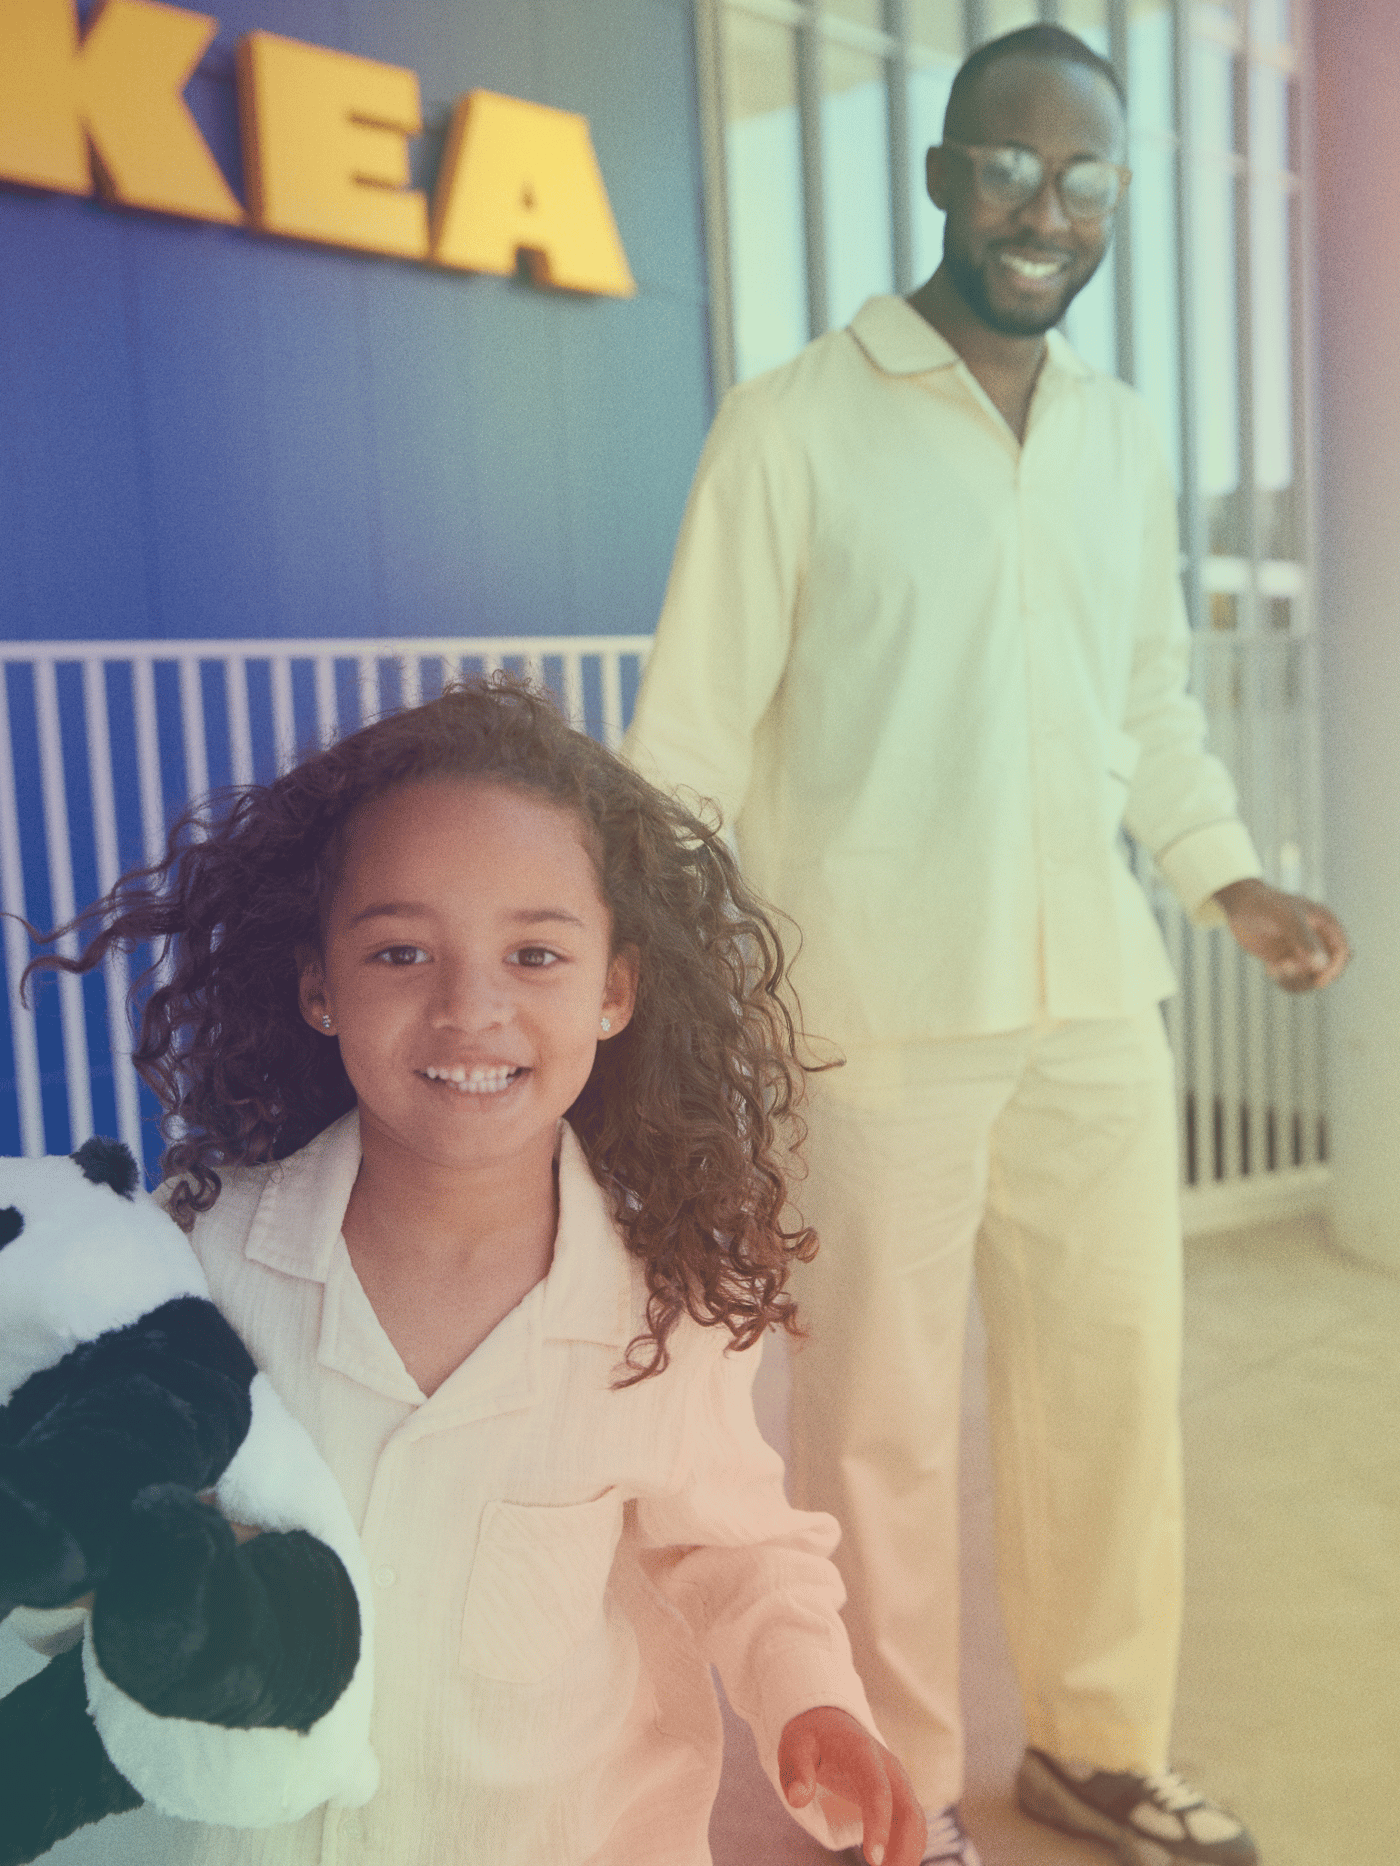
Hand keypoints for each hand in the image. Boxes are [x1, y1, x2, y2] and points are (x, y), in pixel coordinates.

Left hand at [778, 1705, 925, 1865]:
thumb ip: (796, 1770)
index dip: (878, 1826)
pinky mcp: (899, 1798)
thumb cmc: (811, 1738)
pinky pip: (911, 1828)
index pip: (878, 1791)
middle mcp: (890, 1769)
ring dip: (907, 1856)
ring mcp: (898, 1784)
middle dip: (904, 1852)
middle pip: (909, 1813)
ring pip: (916, 1824)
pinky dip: (906, 1851)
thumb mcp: (795, 1746)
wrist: (830, 1723)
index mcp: (863, 1753)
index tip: (872, 1862)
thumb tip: (797, 1799)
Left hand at [1213, 877, 1349, 991]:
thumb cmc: (1265, 904)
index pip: (1342, 953)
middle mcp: (1317, 939)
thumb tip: (1322, 964)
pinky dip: (1284, 981)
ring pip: (1310, 978)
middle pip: (1327, 970)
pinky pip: (1294, 980)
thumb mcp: (1286, 918)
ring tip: (1275, 968)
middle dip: (1309, 975)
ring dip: (1294, 979)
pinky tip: (1270, 969)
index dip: (1334, 969)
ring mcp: (1302, 951)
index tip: (1317, 980)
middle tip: (1285, 965)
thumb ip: (1304, 939)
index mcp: (1326, 924)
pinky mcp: (1286, 960)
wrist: (1240, 905)